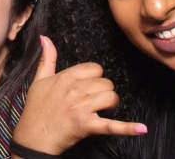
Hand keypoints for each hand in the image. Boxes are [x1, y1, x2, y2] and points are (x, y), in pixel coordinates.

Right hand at [13, 36, 146, 154]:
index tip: (89, 87)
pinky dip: (128, 128)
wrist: (33, 137)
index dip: (95, 78)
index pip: (94, 69)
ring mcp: (81, 107)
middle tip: (93, 102)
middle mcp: (74, 90)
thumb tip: (45, 38)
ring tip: (101, 111)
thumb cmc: (36, 109)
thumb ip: (47, 59)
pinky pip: (111, 125)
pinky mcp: (87, 126)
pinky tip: (141, 129)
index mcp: (65, 77)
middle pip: (106, 83)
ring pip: (111, 97)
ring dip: (110, 105)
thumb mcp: (38, 81)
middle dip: (103, 92)